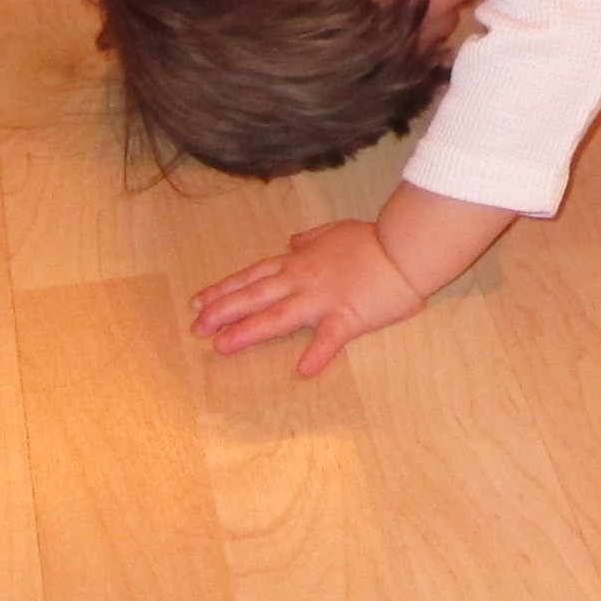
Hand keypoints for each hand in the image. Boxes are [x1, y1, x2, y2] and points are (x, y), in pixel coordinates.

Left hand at [191, 220, 425, 375]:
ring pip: (278, 316)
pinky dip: (317, 354)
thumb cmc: (372, 239)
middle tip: (196, 328)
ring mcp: (323, 300)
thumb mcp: (335, 230)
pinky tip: (303, 370)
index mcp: (299, 262)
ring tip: (222, 346)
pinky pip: (329, 339)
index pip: (253, 276)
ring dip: (248, 330)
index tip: (198, 302)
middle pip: (255, 296)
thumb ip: (310, 238)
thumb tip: (290, 242)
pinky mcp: (348, 317)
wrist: (404, 247)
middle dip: (222, 311)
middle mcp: (302, 281)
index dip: (224, 289)